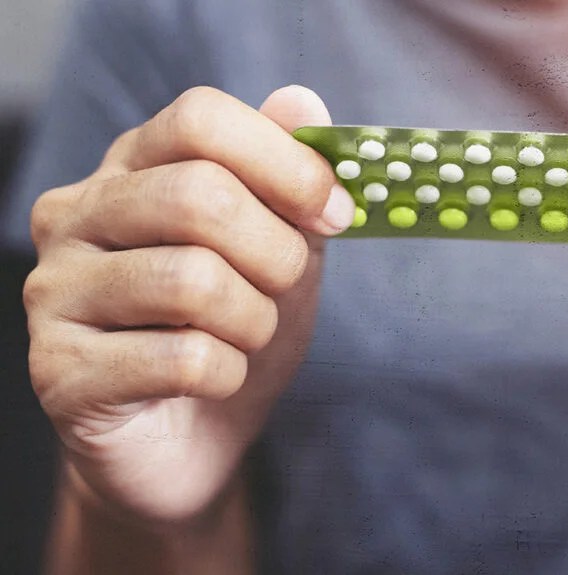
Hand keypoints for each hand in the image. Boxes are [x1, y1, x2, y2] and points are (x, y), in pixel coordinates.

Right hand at [23, 85, 352, 524]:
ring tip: (246, 336)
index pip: (199, 119)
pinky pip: (180, 359)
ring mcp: (56, 291)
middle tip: (285, 287)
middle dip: (276, 252)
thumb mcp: (281, 250)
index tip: (336, 212)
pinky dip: (228, 373)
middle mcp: (77, 215)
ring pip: (192, 280)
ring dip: (254, 320)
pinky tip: (214, 378)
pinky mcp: (58, 369)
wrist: (188, 438)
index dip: (286, 163)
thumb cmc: (233, 330)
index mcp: (131, 168)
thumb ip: (290, 182)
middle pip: (198, 195)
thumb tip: (304, 103)